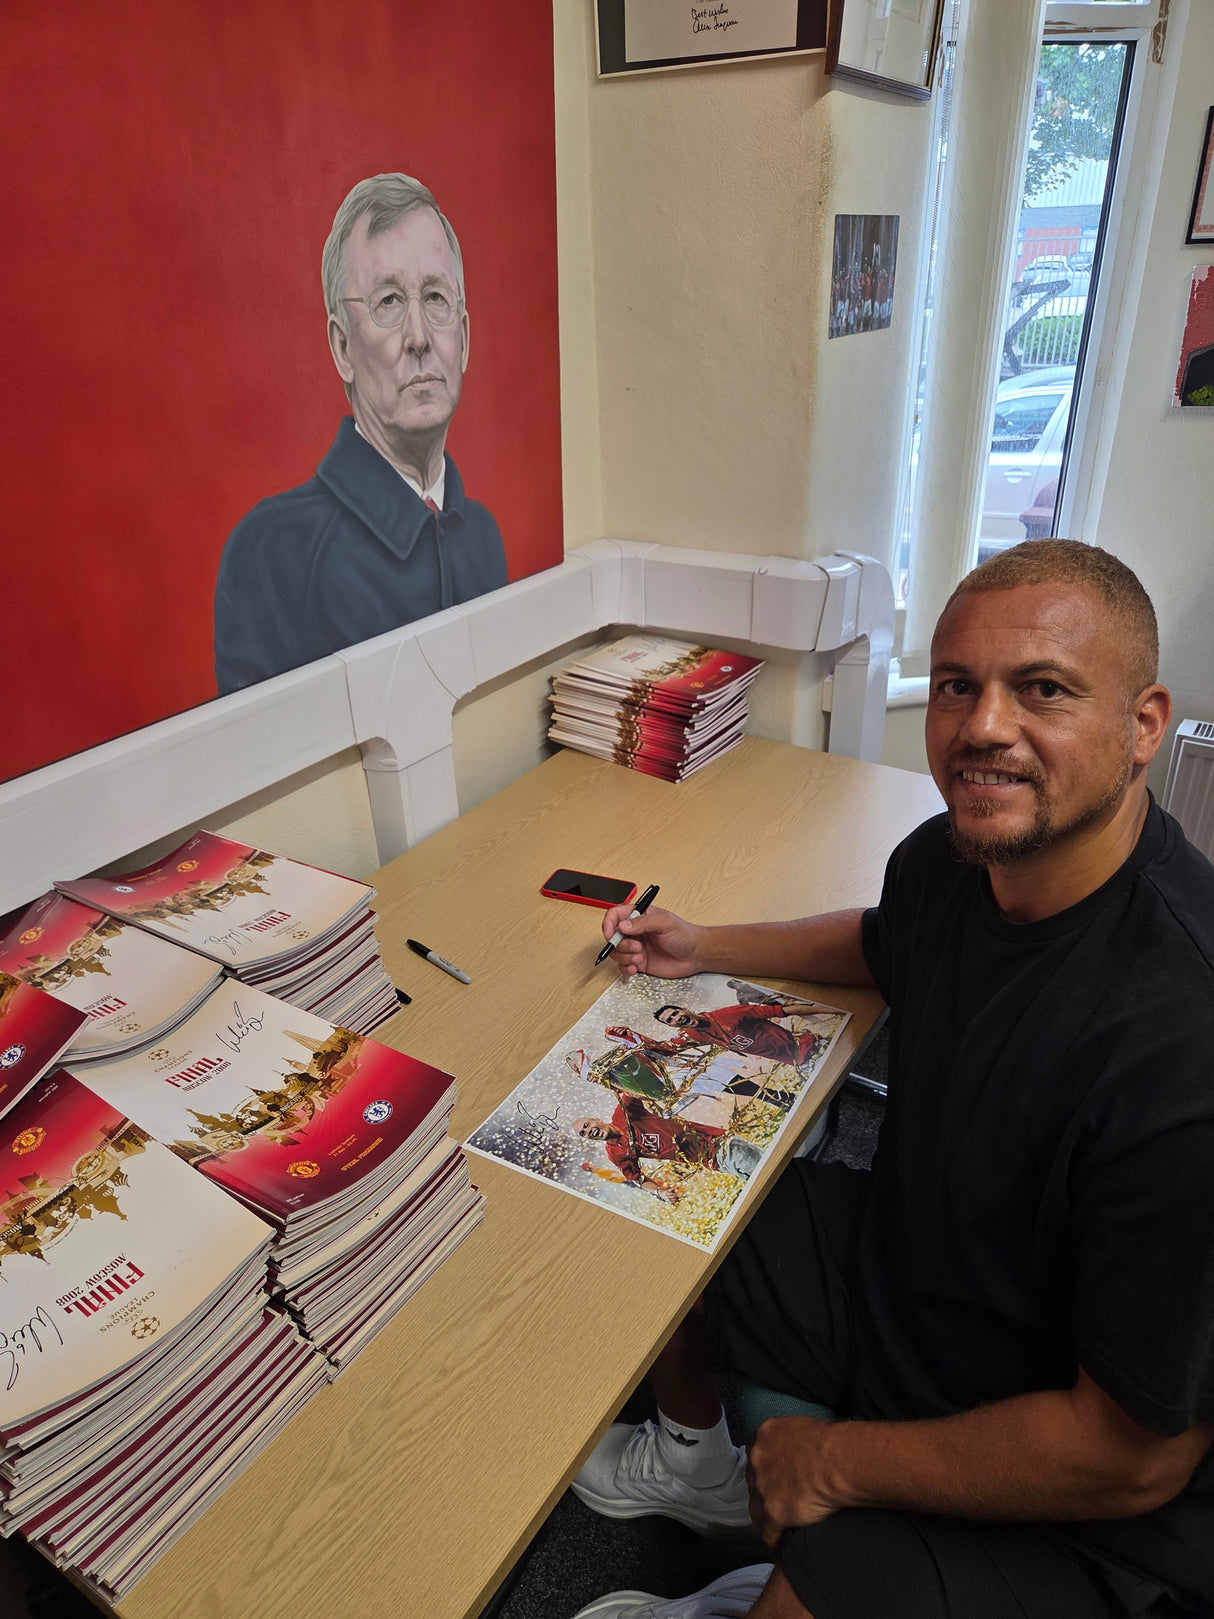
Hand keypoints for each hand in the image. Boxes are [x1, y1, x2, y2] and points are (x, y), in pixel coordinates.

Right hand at [600, 905, 704, 977]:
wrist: (696, 955)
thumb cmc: (684, 935)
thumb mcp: (665, 923)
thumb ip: (643, 922)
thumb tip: (623, 925)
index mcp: (639, 916)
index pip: (615, 915)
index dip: (609, 924)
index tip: (611, 934)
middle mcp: (635, 931)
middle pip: (613, 936)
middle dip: (620, 944)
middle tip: (637, 947)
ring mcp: (636, 947)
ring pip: (616, 952)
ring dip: (625, 957)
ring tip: (640, 958)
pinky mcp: (639, 962)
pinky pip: (623, 966)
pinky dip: (625, 968)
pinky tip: (635, 967)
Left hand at [746, 1416, 840, 1545]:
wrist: (839, 1462)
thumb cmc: (831, 1443)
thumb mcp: (802, 1427)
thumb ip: (789, 1439)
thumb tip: (794, 1450)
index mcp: (764, 1436)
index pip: (755, 1456)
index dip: (765, 1469)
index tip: (773, 1477)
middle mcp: (758, 1461)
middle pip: (754, 1483)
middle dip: (764, 1492)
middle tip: (779, 1500)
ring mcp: (763, 1488)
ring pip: (757, 1510)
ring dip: (766, 1519)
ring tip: (778, 1527)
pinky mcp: (774, 1513)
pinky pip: (769, 1534)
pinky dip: (776, 1542)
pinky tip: (782, 1546)